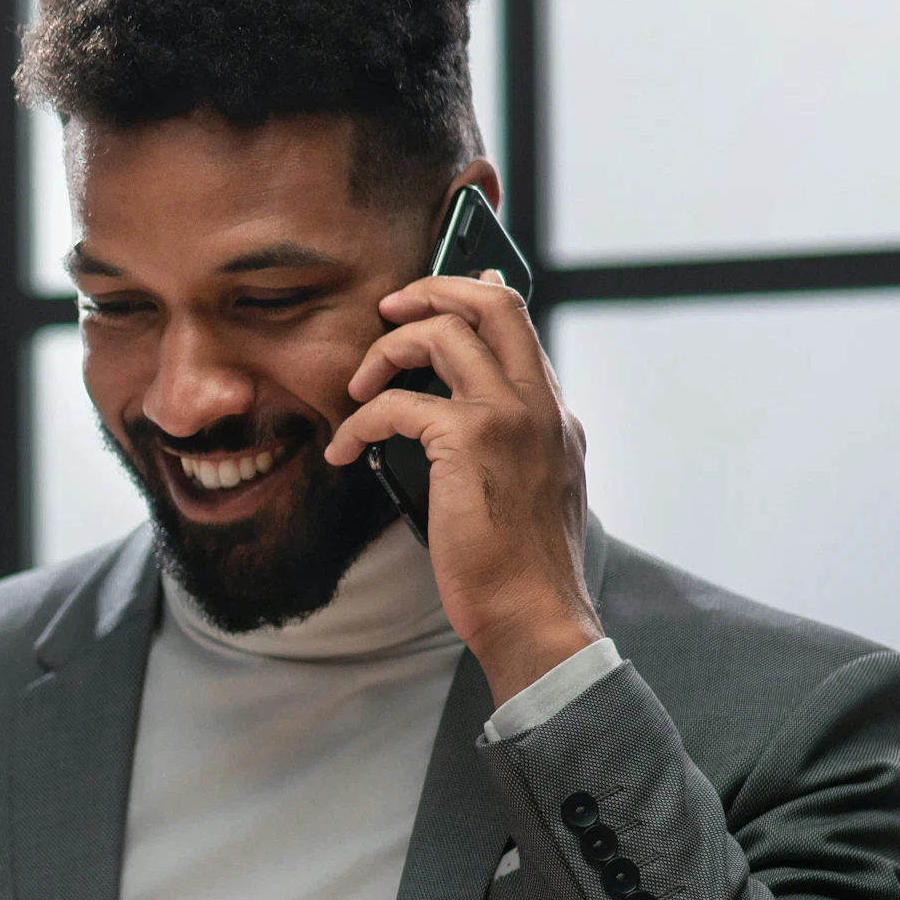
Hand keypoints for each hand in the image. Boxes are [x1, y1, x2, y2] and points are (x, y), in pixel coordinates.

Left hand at [326, 269, 603, 701]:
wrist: (533, 613)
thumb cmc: (520, 568)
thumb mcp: (529, 492)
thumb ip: (510, 446)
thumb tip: (457, 423)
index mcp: (555, 415)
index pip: (520, 328)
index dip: (479, 295)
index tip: (450, 286)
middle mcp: (540, 404)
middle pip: (492, 304)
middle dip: (432, 290)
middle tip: (389, 310)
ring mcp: (510, 416)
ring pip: (443, 333)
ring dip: (385, 351)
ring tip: (358, 388)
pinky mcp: (471, 440)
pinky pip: (397, 404)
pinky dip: (358, 423)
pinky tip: (344, 451)